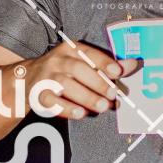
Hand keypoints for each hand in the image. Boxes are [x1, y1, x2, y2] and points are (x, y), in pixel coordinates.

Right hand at [25, 41, 140, 119]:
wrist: (28, 78)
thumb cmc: (64, 70)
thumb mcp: (82, 62)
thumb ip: (107, 65)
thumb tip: (133, 64)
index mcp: (71, 49)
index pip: (89, 53)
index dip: (104, 62)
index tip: (118, 71)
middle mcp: (58, 60)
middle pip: (78, 70)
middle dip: (98, 82)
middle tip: (113, 95)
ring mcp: (47, 77)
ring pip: (66, 85)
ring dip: (86, 97)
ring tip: (102, 106)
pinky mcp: (39, 94)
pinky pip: (53, 101)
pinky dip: (67, 108)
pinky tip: (80, 114)